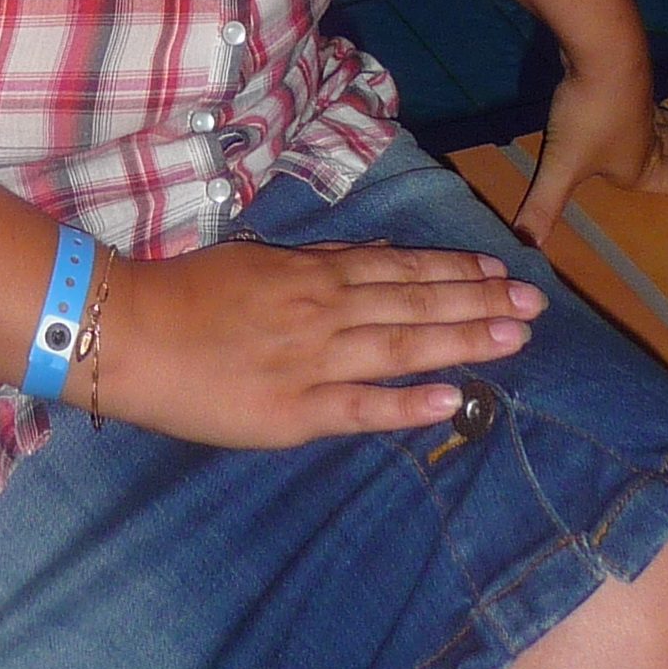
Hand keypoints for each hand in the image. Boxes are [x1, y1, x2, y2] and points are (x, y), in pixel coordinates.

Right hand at [95, 235, 547, 447]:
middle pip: (415, 304)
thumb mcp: (259, 259)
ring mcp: (312, 360)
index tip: (503, 272)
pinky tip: (450, 400)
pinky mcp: (294, 410)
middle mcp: (324, 309)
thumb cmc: (188, 293)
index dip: (455, 272)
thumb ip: (319, 263)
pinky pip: (360, 407)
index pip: (400, 270)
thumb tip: (378, 258)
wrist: (130, 331)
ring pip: (401, 347)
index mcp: (313, 273)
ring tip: (516, 339)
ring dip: (462, 341)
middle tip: (537, 304)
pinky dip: (407, 404)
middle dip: (479, 303)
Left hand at [515, 63, 667, 246]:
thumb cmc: (588, 114)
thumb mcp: (562, 164)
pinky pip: (652, 99)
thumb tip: (525, 247)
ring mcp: (641, 104)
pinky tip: (653, 100)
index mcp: (641, 163)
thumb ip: (544, 206)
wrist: (600, 51)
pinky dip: (662, 106)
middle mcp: (649, 135)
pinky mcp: (630, 77)